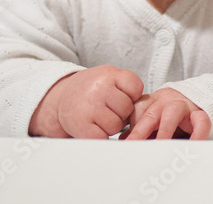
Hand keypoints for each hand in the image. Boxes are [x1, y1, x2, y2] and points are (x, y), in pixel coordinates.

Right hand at [29, 65, 143, 138]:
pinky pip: (103, 137)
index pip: (136, 87)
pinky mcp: (82, 126)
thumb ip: (128, 85)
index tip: (119, 95)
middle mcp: (99, 88)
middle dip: (120, 112)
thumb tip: (151, 111)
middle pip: (127, 109)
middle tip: (105, 107)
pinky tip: (92, 126)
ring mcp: (90, 107)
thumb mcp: (109, 77)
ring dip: (110, 125)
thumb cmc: (93, 90)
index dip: (131, 95)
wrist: (61, 98)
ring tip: (97, 116)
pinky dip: (100, 136)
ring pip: (116, 126)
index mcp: (108, 74)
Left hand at [120, 87, 210, 139]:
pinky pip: (201, 121)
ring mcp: (184, 105)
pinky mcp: (200, 113)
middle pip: (151, 113)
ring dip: (165, 130)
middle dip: (140, 131)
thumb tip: (124, 140)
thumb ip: (141, 127)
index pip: (138, 109)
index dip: (130, 126)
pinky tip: (191, 146)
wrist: (201, 95)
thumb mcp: (156, 118)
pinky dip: (197, 133)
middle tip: (133, 146)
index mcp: (153, 101)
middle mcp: (167, 101)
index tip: (124, 143)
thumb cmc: (174, 113)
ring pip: (172, 112)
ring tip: (160, 146)